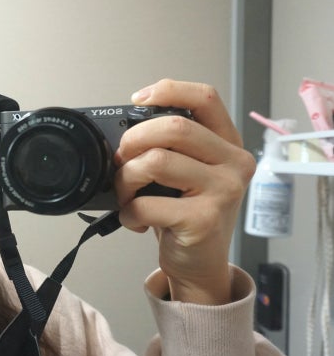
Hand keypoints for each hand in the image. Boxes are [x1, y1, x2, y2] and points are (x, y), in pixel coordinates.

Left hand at [114, 79, 255, 303]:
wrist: (200, 265)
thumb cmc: (186, 215)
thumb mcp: (187, 174)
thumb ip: (170, 148)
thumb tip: (124, 131)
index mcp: (228, 145)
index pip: (206, 97)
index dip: (168, 90)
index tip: (137, 100)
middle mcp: (234, 163)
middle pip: (173, 127)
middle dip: (133, 140)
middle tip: (121, 160)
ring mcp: (223, 191)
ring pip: (155, 161)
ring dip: (125, 179)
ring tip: (126, 195)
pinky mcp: (203, 219)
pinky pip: (146, 203)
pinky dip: (128, 212)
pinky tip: (135, 220)